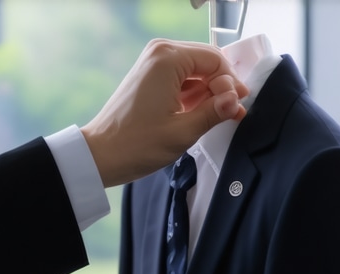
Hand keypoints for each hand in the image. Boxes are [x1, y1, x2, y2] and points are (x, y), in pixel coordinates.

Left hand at [81, 39, 248, 186]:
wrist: (102, 154)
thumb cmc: (137, 144)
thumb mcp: (183, 132)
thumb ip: (213, 113)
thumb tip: (236, 102)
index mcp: (168, 59)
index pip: (215, 60)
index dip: (230, 84)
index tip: (237, 107)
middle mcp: (160, 53)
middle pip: (206, 61)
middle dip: (222, 86)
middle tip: (234, 111)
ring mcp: (153, 64)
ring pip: (196, 71)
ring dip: (210, 92)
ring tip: (222, 115)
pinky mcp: (150, 77)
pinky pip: (182, 79)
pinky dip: (195, 94)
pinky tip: (205, 112)